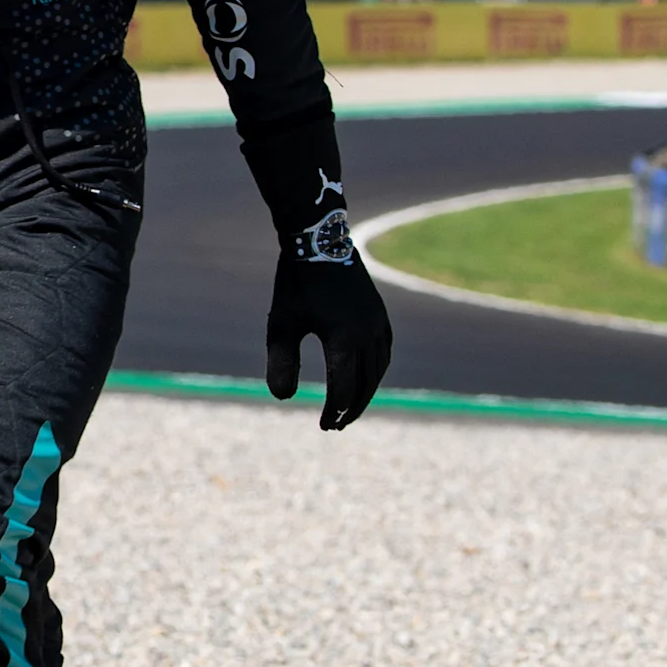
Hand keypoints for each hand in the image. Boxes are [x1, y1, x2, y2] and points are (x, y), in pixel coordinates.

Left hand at [265, 249, 391, 429]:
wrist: (319, 240)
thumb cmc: (296, 283)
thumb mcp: (282, 324)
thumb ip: (282, 362)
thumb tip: (282, 398)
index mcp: (343, 339)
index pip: (343, 389)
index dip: (334, 412)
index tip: (323, 426)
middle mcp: (367, 334)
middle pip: (365, 385)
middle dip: (351, 409)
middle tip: (335, 426)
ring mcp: (378, 323)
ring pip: (378, 370)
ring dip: (366, 392)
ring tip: (349, 408)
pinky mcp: (380, 314)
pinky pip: (385, 352)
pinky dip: (377, 371)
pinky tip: (366, 377)